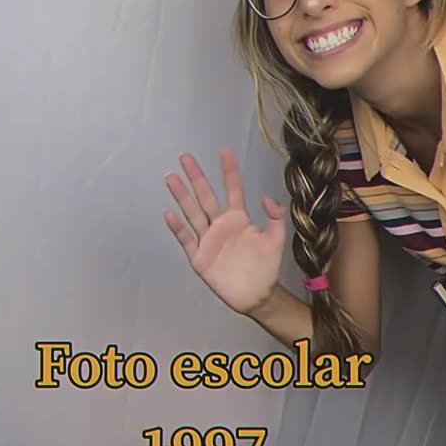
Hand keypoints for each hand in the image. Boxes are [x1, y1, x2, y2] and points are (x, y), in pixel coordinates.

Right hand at [163, 148, 286, 314]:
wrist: (257, 295)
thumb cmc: (266, 267)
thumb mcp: (276, 239)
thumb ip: (275, 216)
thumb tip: (265, 196)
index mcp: (238, 219)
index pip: (232, 189)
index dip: (229, 171)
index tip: (224, 151)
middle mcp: (220, 225)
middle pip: (206, 196)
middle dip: (196, 176)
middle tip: (185, 157)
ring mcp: (208, 240)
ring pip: (192, 213)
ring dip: (182, 196)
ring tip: (171, 178)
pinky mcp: (199, 257)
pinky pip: (187, 239)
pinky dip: (178, 227)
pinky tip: (169, 213)